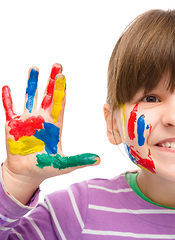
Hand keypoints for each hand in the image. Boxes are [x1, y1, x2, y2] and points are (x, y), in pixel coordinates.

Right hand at [2, 64, 99, 202]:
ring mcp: (27, 121)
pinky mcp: (12, 126)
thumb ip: (80, 160)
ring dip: (32, 83)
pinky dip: (8, 99)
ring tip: (35, 68)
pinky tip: (7, 87)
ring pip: (30, 97)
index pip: (60, 103)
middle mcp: (42, 119)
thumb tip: (99, 160)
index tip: (64, 76)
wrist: (26, 173)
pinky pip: (9, 109)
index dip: (61, 90)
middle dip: (52, 81)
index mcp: (55, 126)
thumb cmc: (46, 168)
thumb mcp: (64, 164)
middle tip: (57, 65)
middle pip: (48, 95)